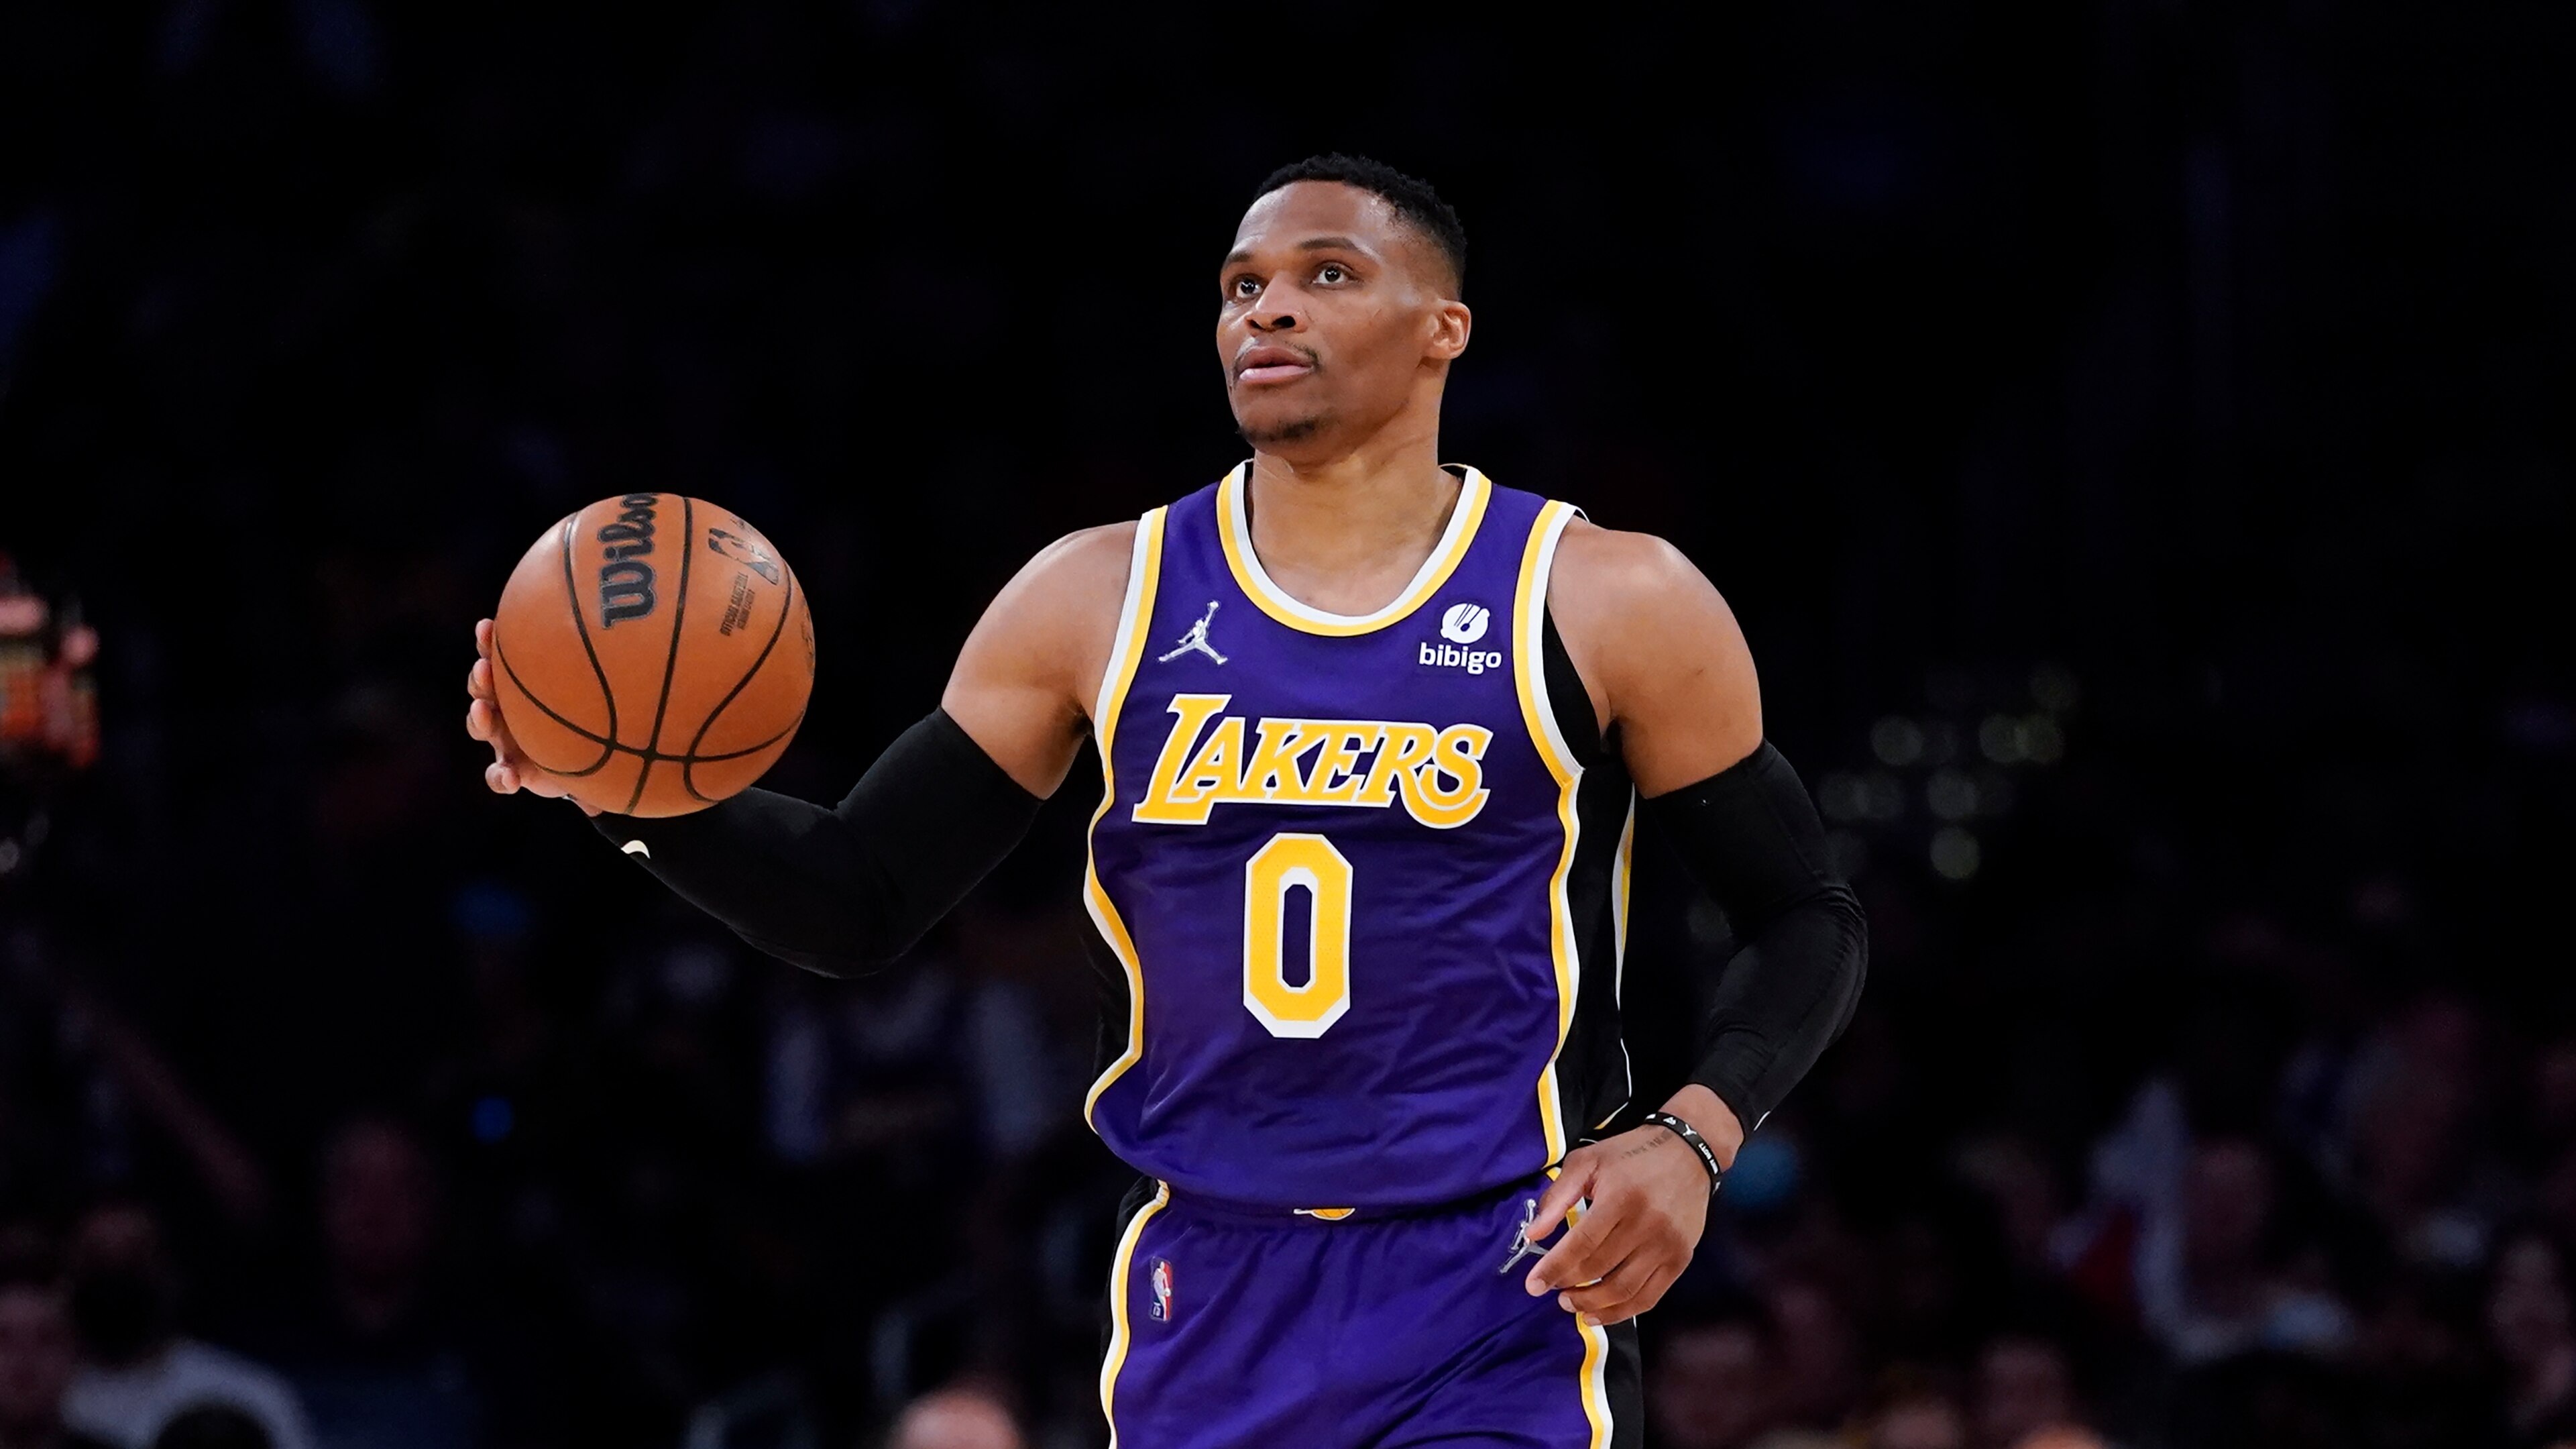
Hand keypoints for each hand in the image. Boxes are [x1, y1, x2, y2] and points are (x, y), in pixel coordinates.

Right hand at [465, 618, 597, 814]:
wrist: (583, 760)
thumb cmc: (585, 717)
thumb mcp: (592, 696)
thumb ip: (603, 675)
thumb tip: (635, 632)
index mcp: (521, 688)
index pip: (499, 660)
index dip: (488, 643)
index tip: (487, 626)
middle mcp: (507, 710)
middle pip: (483, 690)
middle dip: (480, 677)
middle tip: (483, 667)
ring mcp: (504, 740)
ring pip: (481, 726)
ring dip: (479, 717)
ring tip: (482, 709)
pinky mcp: (511, 770)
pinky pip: (497, 777)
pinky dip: (500, 777)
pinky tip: (510, 777)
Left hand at [1523, 1087, 1741, 1325]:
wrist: (1689, 1152)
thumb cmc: (1631, 1155)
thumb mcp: (1587, 1161)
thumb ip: (1558, 1197)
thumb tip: (1533, 1235)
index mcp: (1620, 1198)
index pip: (1582, 1244)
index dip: (1554, 1268)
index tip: (1533, 1285)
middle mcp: (1647, 1225)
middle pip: (1599, 1269)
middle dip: (1568, 1285)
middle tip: (1549, 1291)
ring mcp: (1667, 1245)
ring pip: (1624, 1290)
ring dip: (1592, 1304)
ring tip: (1570, 1302)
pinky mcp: (1681, 1259)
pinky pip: (1649, 1297)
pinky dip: (1622, 1311)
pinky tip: (1599, 1313)